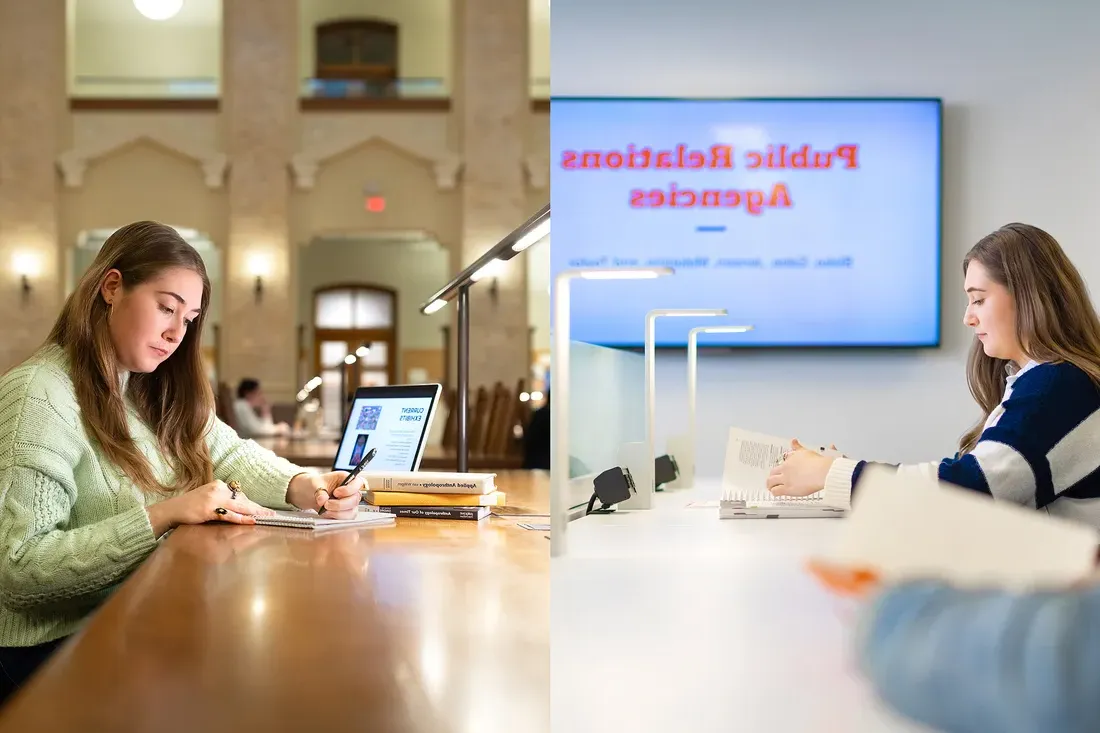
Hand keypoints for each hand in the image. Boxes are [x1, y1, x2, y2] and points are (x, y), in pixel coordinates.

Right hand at [147, 480, 273, 536]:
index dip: (253, 504)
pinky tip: (252, 521)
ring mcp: (214, 498)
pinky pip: (229, 514)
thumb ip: (222, 501)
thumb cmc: (189, 507)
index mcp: (218, 485)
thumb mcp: (207, 499)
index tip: (264, 510)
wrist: (171, 510)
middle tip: (272, 514)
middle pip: (242, 500)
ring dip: (255, 513)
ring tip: (267, 517)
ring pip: (239, 506)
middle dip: (258, 508)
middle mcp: (218, 489)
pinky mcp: (209, 509)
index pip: (240, 495)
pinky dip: (242, 518)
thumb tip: (239, 508)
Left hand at [287, 471, 365, 519]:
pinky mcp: (346, 512)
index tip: (336, 492)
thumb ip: (319, 491)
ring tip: (325, 510)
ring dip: (338, 513)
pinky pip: (346, 518)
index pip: (358, 483)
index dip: (349, 489)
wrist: (309, 494)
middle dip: (340, 504)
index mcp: (346, 478)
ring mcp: (349, 503)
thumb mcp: (314, 484)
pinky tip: (326, 513)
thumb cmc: (315, 485)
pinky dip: (336, 517)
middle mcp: (351, 491)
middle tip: (326, 504)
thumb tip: (323, 500)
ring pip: (352, 511)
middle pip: (355, 499)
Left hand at [766, 438, 835, 496]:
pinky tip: (775, 493)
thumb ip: (798, 446)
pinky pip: (776, 491)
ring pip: (771, 481)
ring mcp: (786, 478)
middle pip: (773, 471)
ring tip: (771, 487)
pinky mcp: (788, 488)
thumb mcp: (806, 451)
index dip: (781, 467)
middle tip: (774, 478)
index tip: (781, 469)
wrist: (822, 472)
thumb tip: (794, 441)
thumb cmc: (819, 463)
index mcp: (791, 458)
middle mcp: (786, 468)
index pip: (782, 461)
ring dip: (770, 484)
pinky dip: (774, 492)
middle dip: (773, 475)